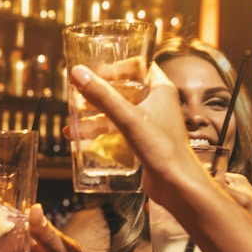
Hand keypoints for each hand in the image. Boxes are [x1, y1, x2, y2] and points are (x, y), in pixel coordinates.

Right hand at [69, 63, 207, 205]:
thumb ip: (102, 95)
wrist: (177, 185)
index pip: (137, 65)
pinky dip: (102, 131)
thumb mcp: (128, 118)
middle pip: (124, 88)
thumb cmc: (162, 149)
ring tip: (73, 123)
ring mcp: (151, 122)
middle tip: (79, 96)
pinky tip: (82, 139)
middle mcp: (157, 102)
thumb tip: (78, 73)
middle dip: (99, 93)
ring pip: (118, 110)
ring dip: (96, 115)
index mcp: (160, 89)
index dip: (115, 66)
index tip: (94, 73)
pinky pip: (119, 129)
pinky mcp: (144, 140)